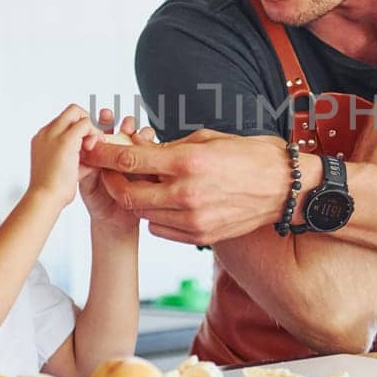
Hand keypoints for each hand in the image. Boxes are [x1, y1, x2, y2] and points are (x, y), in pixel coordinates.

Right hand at [28, 104, 95, 206]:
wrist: (45, 199)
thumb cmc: (54, 191)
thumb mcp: (67, 169)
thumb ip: (79, 157)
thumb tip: (95, 154)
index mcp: (42, 140)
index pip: (64, 122)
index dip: (80, 130)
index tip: (87, 146)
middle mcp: (45, 133)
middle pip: (70, 112)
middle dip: (86, 122)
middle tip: (93, 141)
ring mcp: (53, 134)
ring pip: (77, 112)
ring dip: (90, 127)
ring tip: (92, 147)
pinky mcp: (65, 140)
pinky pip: (85, 123)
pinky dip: (94, 132)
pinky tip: (93, 149)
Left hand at [80, 129, 295, 245]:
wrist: (284, 188)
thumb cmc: (247, 156)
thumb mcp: (206, 139)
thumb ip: (169, 147)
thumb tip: (137, 148)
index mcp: (187, 163)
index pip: (130, 160)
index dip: (104, 154)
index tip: (92, 148)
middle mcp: (187, 194)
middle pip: (127, 194)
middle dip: (112, 182)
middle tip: (110, 171)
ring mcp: (194, 220)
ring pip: (142, 213)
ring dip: (134, 199)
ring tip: (138, 184)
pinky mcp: (201, 237)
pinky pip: (161, 229)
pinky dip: (154, 215)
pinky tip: (163, 202)